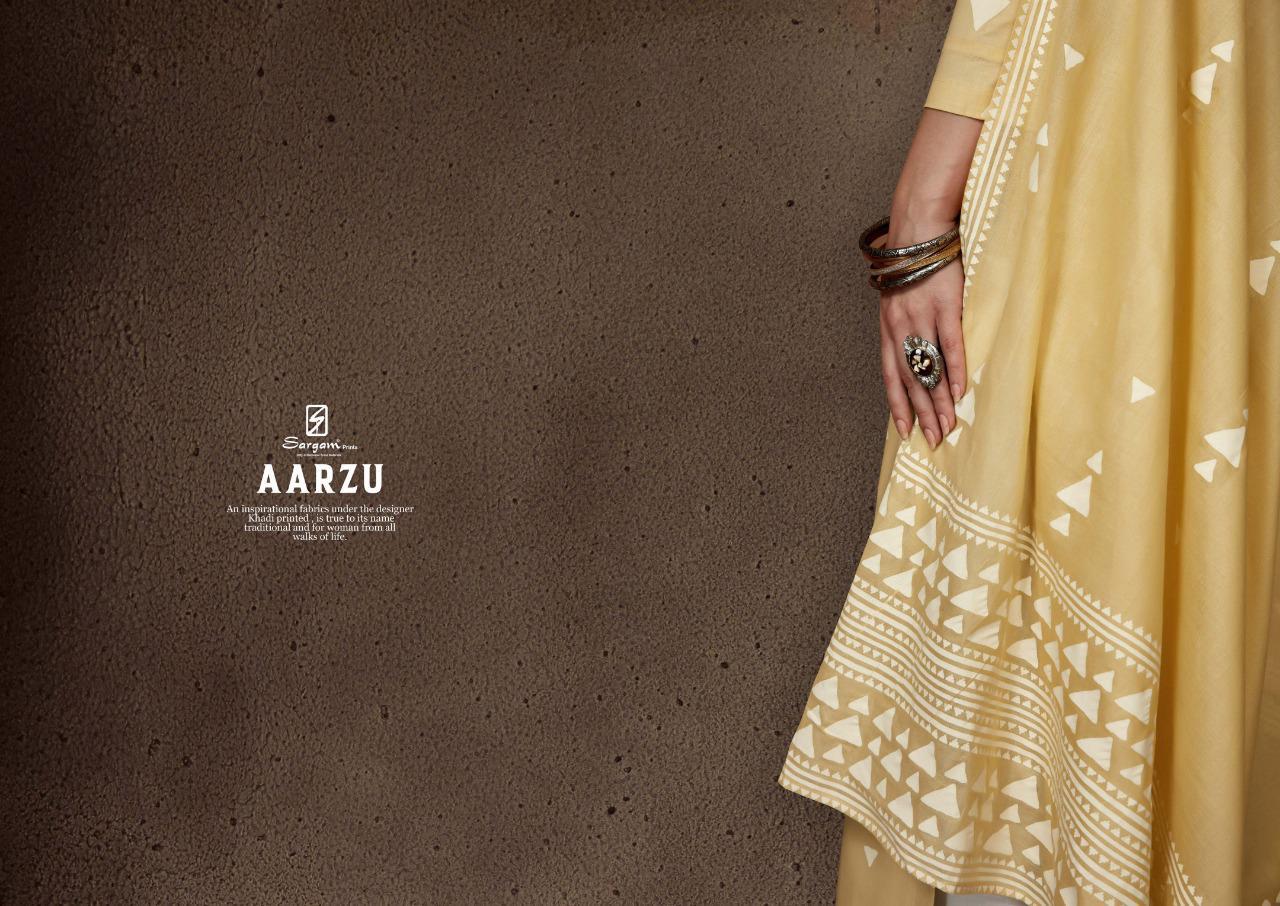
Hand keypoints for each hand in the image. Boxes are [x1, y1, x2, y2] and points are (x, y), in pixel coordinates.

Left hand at [876, 107, 980, 446]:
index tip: (905, 432)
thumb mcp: (903, 295)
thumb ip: (909, 322)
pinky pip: (951, 346)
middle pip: (910, 381)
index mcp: (888, 326)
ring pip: (930, 370)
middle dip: (921, 414)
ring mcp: (922, 317)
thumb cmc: (915, 258)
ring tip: (949, 428)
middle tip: (932, 442)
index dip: (897, 405)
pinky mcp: (945, 305)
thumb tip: (921, 347)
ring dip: (940, 403)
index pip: (891, 375)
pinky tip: (962, 394)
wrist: (919, 223)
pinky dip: (956, 372)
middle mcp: (900, 327)